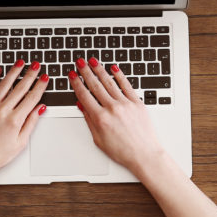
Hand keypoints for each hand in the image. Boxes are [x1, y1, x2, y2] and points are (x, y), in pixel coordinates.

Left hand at [0, 60, 48, 182]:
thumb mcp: (20, 143)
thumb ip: (31, 123)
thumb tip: (40, 109)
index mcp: (15, 120)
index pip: (32, 97)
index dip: (40, 86)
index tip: (45, 78)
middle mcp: (2, 110)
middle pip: (20, 87)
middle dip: (31, 74)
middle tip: (36, 65)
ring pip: (5, 84)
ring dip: (14, 71)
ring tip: (21, 62)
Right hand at [69, 56, 164, 176]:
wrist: (144, 155)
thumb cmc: (122, 151)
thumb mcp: (98, 139)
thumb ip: (89, 120)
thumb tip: (81, 105)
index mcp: (100, 118)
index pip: (84, 95)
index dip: (76, 83)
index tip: (72, 75)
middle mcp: (112, 108)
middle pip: (95, 85)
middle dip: (86, 72)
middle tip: (80, 62)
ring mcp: (125, 104)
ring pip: (110, 82)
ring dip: (100, 70)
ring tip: (93, 61)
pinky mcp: (137, 103)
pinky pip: (126, 85)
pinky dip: (120, 75)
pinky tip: (114, 68)